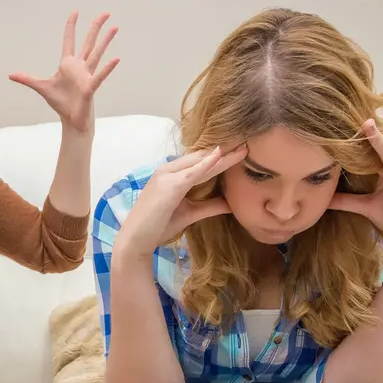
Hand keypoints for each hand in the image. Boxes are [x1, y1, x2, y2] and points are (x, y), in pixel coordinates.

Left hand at [9, 11, 119, 131]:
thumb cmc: (60, 103)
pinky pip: (100, 76)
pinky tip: (116, 58)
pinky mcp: (90, 87)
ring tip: (115, 27)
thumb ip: (27, 79)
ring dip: (106, 41)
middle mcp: (79, 67)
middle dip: (96, 27)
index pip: (69, 40)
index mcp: (68, 64)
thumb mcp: (41, 87)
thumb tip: (10, 74)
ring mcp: (87, 76)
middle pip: (89, 42)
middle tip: (105, 13)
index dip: (71, 26)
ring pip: (97, 54)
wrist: (71, 120)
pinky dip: (107, 68)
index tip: (75, 12)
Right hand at [116, 145, 248, 258]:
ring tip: (242, 147)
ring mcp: (167, 175)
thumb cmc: (158, 226)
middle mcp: (168, 169)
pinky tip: (220, 155)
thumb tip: (231, 203)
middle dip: (225, 150)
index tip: (239, 150)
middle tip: (247, 143)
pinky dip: (207, 163)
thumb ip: (209, 206)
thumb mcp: (190, 213)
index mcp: (171, 174)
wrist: (136, 239)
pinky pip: (192, 172)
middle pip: (201, 157)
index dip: (219, 155)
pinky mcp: (169, 185)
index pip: (199, 160)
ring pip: (200, 162)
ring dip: (222, 154)